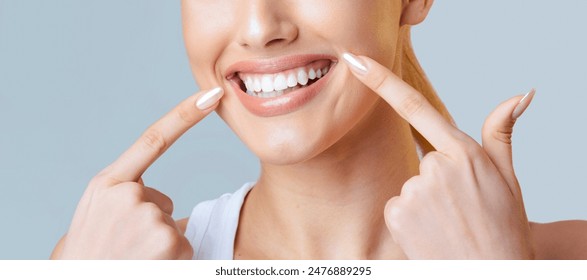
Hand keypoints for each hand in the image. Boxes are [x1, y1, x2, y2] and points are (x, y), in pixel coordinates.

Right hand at [57, 87, 223, 258]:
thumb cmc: (90, 250)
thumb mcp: (97, 210)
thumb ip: (125, 192)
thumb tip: (161, 201)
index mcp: (108, 183)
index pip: (154, 139)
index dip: (185, 115)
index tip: (211, 96)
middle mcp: (128, 195)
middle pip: (160, 201)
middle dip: (149, 223)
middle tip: (121, 245)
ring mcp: (149, 217)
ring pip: (170, 225)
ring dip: (157, 243)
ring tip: (129, 256)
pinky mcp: (169, 241)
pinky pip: (181, 244)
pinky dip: (170, 258)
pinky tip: (146, 264)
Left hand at [343, 53, 534, 258]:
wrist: (493, 273)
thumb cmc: (503, 227)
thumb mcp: (508, 177)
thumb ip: (501, 134)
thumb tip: (520, 95)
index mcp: (463, 152)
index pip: (416, 106)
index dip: (382, 81)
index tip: (356, 61)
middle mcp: (436, 167)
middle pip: (423, 161)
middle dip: (436, 180)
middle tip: (459, 208)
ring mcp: (415, 190)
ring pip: (409, 186)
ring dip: (424, 203)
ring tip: (448, 224)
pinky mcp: (397, 213)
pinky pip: (396, 206)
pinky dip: (409, 219)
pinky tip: (430, 233)